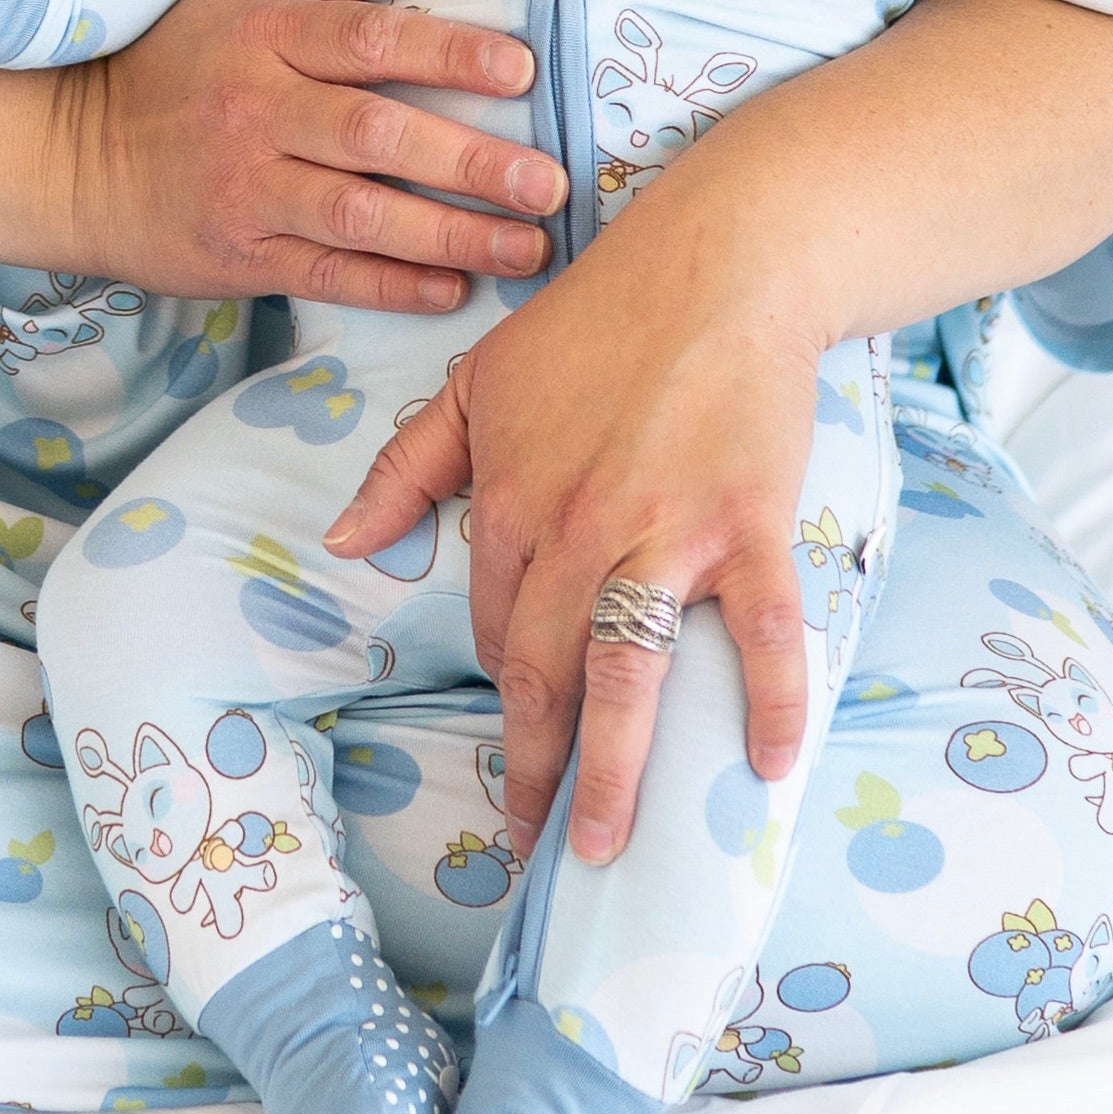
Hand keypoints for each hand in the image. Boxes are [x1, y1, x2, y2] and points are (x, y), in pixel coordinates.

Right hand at [56, 0, 561, 314]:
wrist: (68, 158)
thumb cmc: (167, 72)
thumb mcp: (232, 8)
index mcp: (265, 41)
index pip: (372, 39)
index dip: (451, 51)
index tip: (521, 70)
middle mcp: (258, 114)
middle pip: (378, 134)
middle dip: (472, 161)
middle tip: (550, 182)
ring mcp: (247, 190)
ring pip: (361, 215)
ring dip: (452, 235)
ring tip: (527, 248)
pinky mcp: (237, 257)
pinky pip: (327, 275)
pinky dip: (392, 285)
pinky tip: (453, 290)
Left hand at [321, 188, 824, 863]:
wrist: (712, 264)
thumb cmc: (593, 320)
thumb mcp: (478, 382)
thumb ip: (409, 466)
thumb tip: (345, 538)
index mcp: (509, 502)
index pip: (493, 627)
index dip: (504, 688)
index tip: (518, 738)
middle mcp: (576, 530)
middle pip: (545, 676)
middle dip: (534, 770)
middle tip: (533, 849)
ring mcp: (664, 533)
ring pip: (628, 676)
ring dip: (614, 773)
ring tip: (603, 849)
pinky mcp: (746, 526)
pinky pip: (758, 633)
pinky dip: (767, 704)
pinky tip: (762, 769)